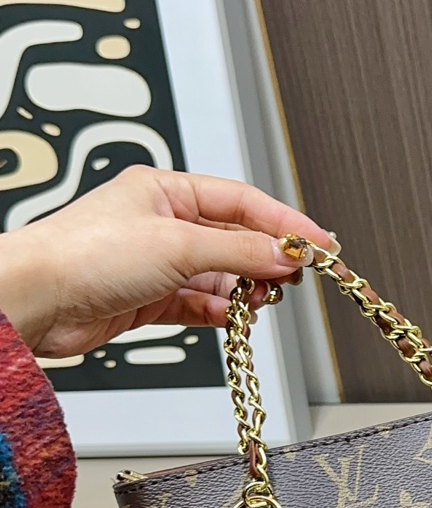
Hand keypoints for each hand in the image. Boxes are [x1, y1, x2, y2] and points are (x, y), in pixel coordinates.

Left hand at [0, 165, 336, 357]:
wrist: (35, 302)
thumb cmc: (83, 255)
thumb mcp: (179, 244)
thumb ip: (242, 250)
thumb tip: (287, 255)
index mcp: (167, 191)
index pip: (244, 203)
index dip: (286, 224)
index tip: (320, 244)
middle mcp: (164, 224)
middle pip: (237, 240)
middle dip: (267, 259)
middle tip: (297, 276)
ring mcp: (158, 263)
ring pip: (222, 275)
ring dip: (245, 289)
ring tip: (263, 300)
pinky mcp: (150, 299)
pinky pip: (202, 304)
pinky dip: (222, 311)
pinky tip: (235, 316)